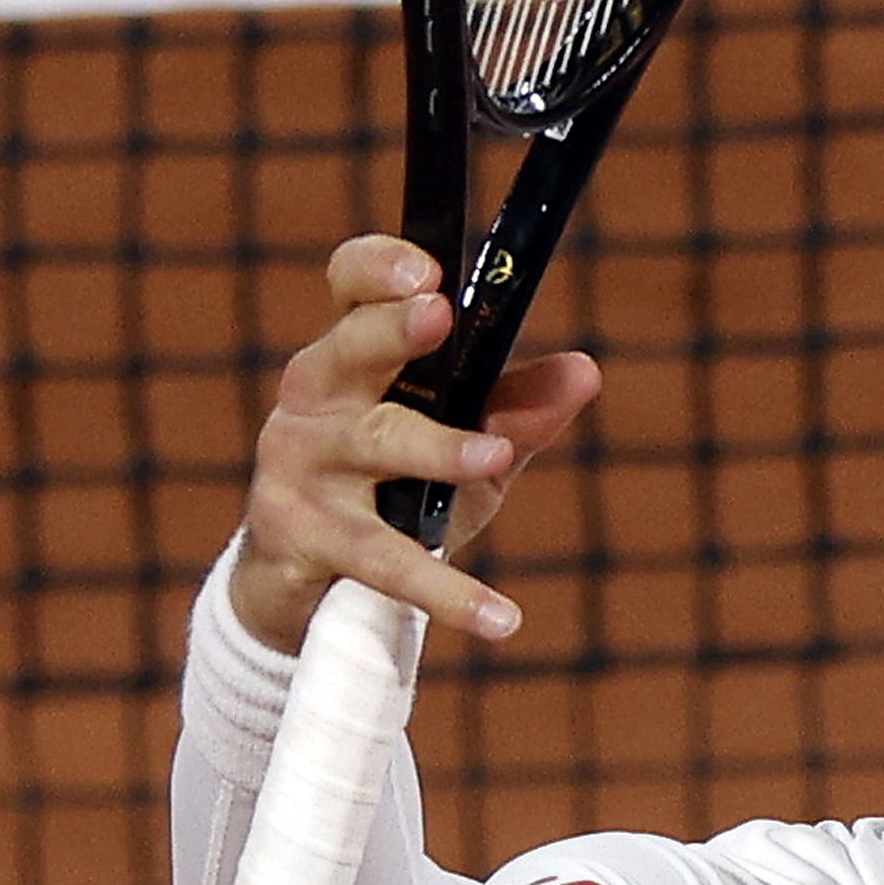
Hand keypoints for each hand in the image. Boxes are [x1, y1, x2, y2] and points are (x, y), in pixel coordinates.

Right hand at [226, 234, 603, 653]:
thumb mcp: (463, 451)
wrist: (308, 592)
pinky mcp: (299, 537)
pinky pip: (382, 561)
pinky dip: (446, 592)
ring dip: (437, 450)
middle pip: (350, 349)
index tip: (428, 270)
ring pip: (374, 446)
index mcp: (353, 355)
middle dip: (392, 329)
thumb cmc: (393, 494)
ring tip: (495, 458)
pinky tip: (502, 617)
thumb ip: (516, 412)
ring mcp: (299, 464)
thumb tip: (584, 371)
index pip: (350, 286)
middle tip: (437, 314)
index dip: (380, 268)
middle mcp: (316, 396)